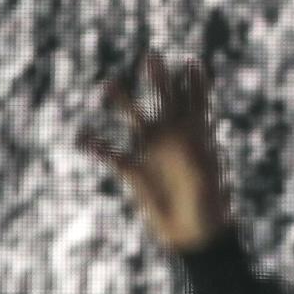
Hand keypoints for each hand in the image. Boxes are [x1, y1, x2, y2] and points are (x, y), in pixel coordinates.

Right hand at [77, 52, 230, 250]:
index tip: (192, 62)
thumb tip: (186, 137)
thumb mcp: (206, 179)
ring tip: (108, 87)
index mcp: (198, 137)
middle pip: (164, 99)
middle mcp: (173, 138)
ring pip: (133, 118)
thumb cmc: (210, 209)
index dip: (196, 81)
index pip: (197, 101)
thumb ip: (196, 155)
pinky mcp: (133, 171)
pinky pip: (109, 152)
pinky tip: (83, 138)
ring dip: (121, 101)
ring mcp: (151, 152)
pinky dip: (95, 144)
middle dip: (158, 78)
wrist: (194, 237)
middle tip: (152, 56)